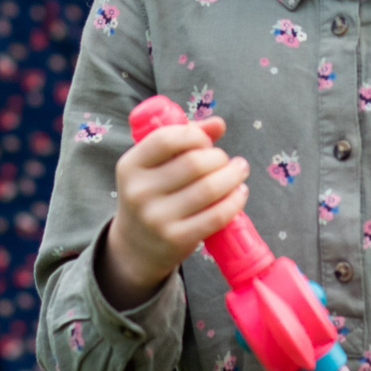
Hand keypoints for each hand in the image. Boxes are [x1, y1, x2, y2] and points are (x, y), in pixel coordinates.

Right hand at [93, 113, 248, 306]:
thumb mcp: (155, 166)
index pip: (167, 139)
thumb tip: (219, 123)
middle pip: (194, 163)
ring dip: (233, 176)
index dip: (195, 135)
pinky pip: (216, 215)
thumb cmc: (153, 194)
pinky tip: (240, 193)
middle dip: (219, 157)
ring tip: (239, 172)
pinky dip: (235, 201)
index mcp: (130, 166)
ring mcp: (157, 218)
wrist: (136, 247)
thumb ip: (184, 138)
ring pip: (209, 188)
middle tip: (227, 161)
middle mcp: (139, 192)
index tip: (206, 142)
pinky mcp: (177, 239)